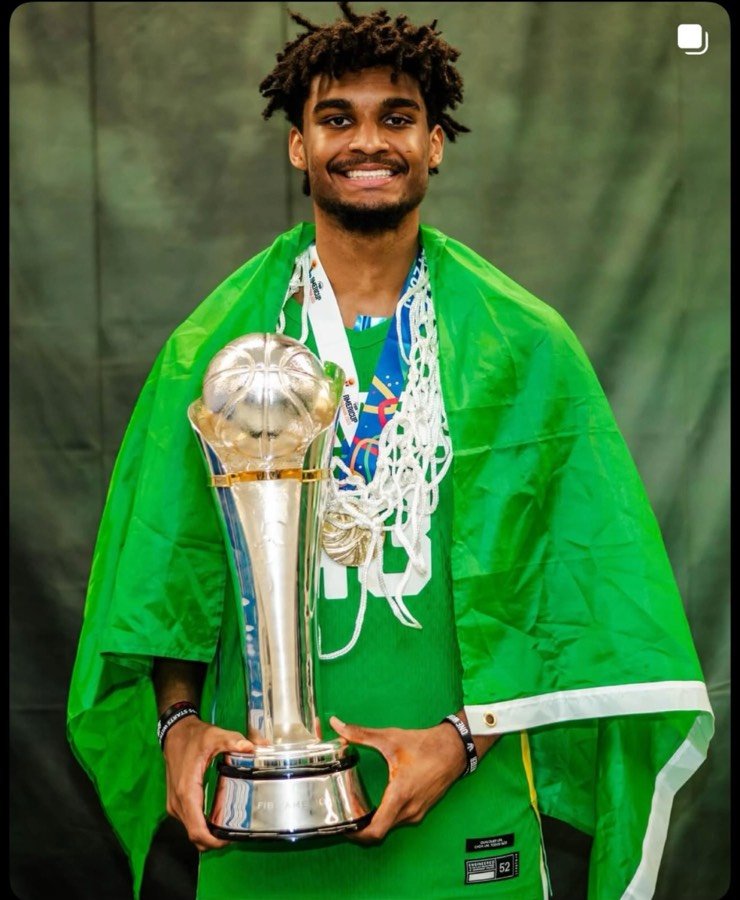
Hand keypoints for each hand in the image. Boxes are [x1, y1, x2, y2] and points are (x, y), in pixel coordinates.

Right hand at [162, 715, 252, 850]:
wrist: (175, 732)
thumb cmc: (193, 736)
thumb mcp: (214, 736)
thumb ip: (233, 741)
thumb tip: (253, 747)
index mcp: (187, 792)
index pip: (196, 830)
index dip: (213, 841)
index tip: (230, 840)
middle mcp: (178, 803)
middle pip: (194, 834)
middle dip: (214, 840)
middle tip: (236, 834)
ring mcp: (175, 804)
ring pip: (191, 830)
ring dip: (208, 834)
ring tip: (229, 826)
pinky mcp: (176, 802)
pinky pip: (189, 821)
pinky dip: (202, 825)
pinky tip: (218, 817)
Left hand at [330, 715, 467, 843]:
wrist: (454, 749)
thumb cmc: (424, 745)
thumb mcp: (390, 738)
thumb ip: (360, 733)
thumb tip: (337, 725)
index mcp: (399, 795)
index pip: (376, 831)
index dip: (357, 835)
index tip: (343, 828)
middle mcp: (409, 809)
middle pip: (380, 831)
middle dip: (361, 828)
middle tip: (346, 816)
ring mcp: (417, 812)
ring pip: (391, 826)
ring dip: (375, 822)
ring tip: (359, 810)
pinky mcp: (422, 809)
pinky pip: (400, 820)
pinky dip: (387, 817)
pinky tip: (379, 803)